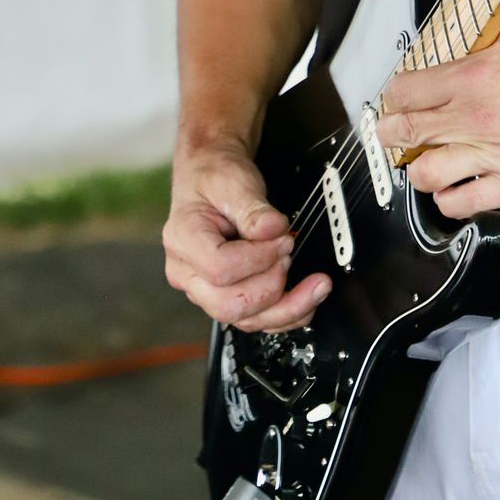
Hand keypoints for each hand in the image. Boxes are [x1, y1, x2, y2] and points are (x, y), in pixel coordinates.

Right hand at [163, 137, 331, 332]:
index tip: (282, 238)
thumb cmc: (215, 178)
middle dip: (271, 285)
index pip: (220, 268)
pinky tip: (307, 298)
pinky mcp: (225, 296)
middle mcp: (188, 273)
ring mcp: (204, 290)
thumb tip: (274, 229)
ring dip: (288, 308)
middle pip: (229, 306)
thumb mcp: (233, 181)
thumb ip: (253, 207)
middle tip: (288, 254)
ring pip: (245, 320)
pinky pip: (256, 320)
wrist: (211, 178)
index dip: (258, 258)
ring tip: (316, 285)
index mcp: (183, 240)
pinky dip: (287, 313)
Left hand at [375, 0, 499, 217]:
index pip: (403, 93)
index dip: (394, 95)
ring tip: (426, 157)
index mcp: (471, 77)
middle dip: (394, 131)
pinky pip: (464, 203)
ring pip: (426, 174)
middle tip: (399, 128)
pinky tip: (454, 185)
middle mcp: (476, 119)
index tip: (398, 96)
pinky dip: (450, 197)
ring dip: (419, 166)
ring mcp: (496, 155)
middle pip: (405, 134)